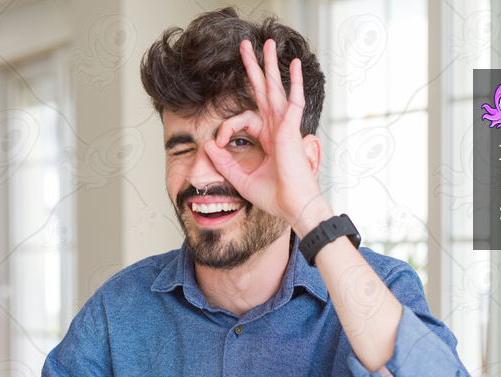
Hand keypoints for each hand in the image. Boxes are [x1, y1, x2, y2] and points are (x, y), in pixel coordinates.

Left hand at [203, 38, 331, 236]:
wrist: (293, 208)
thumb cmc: (274, 197)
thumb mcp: (241, 179)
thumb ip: (224, 163)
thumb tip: (207, 146)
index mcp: (268, 139)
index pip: (243, 119)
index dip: (226, 127)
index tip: (217, 143)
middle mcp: (277, 129)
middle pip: (263, 92)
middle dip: (253, 69)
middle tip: (245, 47)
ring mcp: (285, 128)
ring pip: (276, 90)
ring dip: (270, 66)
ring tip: (267, 44)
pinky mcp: (291, 131)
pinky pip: (293, 102)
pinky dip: (294, 83)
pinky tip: (293, 64)